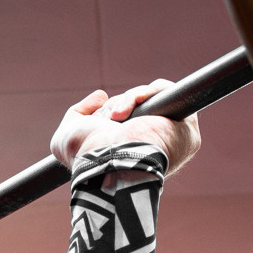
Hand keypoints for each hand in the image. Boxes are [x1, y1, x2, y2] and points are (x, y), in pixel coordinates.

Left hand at [51, 81, 200, 176]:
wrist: (107, 162)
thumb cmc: (85, 159)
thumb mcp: (66, 138)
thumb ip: (77, 114)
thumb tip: (100, 96)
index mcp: (133, 153)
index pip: (127, 119)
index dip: (112, 113)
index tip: (101, 122)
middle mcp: (154, 145)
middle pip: (138, 107)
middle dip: (118, 107)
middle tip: (109, 121)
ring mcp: (173, 135)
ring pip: (151, 97)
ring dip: (127, 101)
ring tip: (115, 118)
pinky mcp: (187, 124)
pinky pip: (167, 91)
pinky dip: (143, 94)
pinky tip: (127, 112)